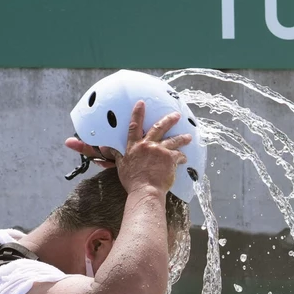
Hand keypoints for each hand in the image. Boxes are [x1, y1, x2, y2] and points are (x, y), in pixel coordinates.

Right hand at [64, 101, 189, 193]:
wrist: (146, 190)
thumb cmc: (132, 181)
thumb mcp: (121, 166)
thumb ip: (116, 155)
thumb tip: (104, 148)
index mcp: (134, 146)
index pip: (134, 126)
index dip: (137, 113)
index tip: (141, 103)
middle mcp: (147, 145)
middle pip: (159, 127)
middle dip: (168, 119)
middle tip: (176, 115)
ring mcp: (160, 151)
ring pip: (173, 140)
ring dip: (182, 138)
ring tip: (188, 137)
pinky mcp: (170, 158)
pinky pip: (179, 155)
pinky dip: (182, 157)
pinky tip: (185, 158)